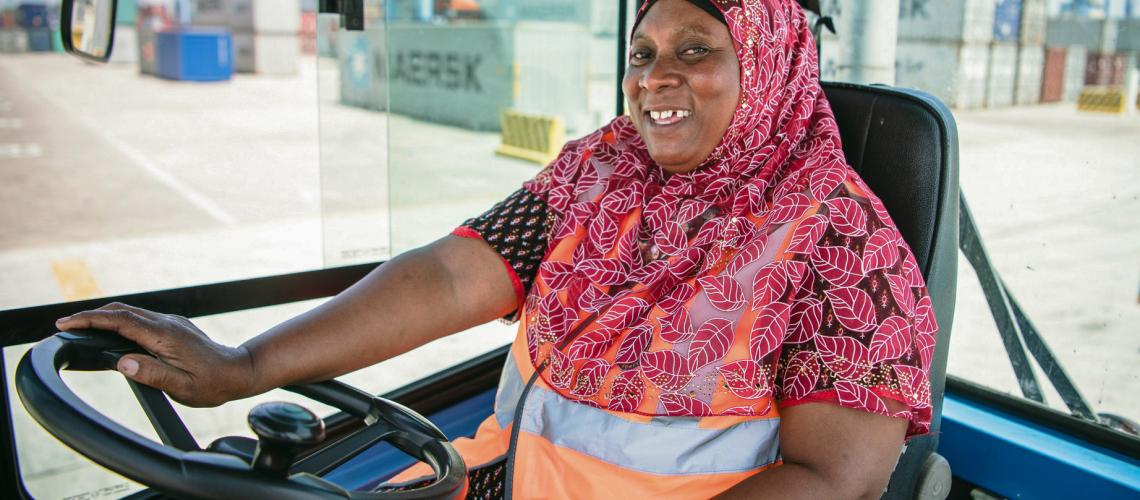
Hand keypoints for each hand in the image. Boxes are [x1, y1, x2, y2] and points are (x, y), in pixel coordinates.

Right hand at [55, 303, 254, 407]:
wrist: (240, 371)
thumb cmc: (213, 383)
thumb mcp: (182, 386)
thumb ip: (152, 373)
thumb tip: (122, 362)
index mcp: (165, 335)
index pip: (120, 321)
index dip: (90, 320)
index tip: (66, 323)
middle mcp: (167, 323)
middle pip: (122, 311)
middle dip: (91, 315)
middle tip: (65, 324)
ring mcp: (171, 322)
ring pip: (132, 312)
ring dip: (105, 316)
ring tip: (80, 327)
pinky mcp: (174, 326)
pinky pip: (141, 318)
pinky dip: (120, 320)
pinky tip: (111, 331)